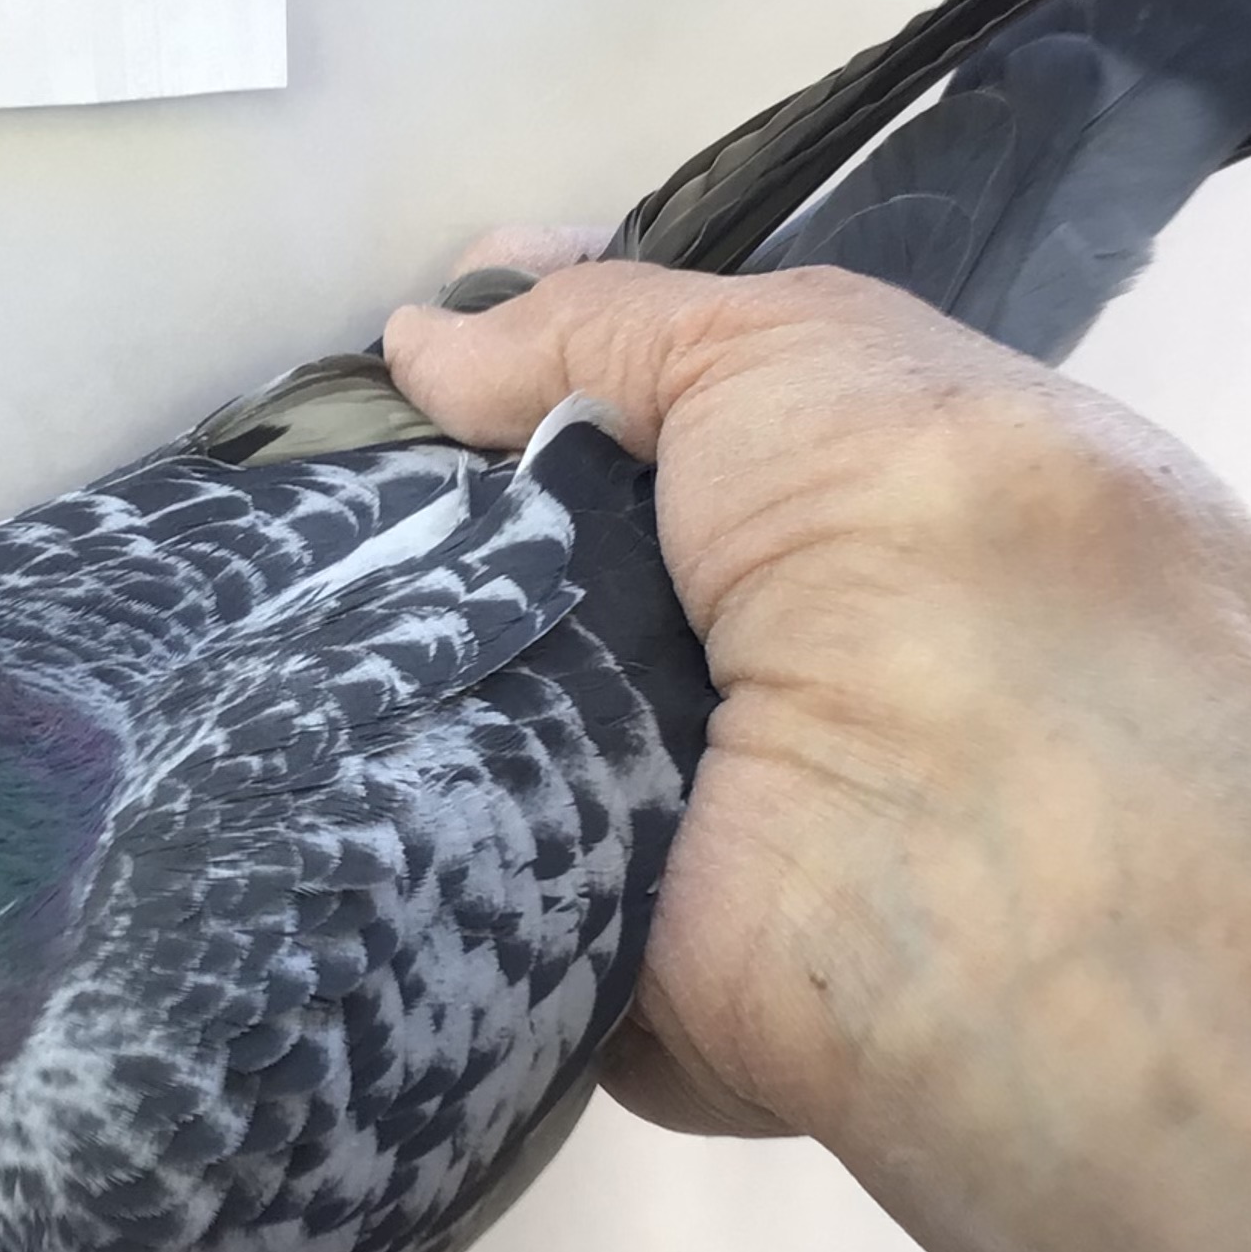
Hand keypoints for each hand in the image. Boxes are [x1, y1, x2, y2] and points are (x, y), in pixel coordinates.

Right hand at [390, 232, 1250, 1251]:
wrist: (966, 851)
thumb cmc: (923, 551)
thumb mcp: (795, 350)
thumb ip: (612, 326)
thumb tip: (427, 334)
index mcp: (890, 510)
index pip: (690, 424)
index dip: (553, 375)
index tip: (418, 345)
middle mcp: (800, 654)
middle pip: (576, 555)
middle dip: (454, 504)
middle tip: (324, 454)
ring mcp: (702, 799)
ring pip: (510, 687)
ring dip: (414, 634)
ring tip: (284, 559)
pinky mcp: (610, 925)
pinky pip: (475, 833)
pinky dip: (399, 773)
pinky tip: (296, 697)